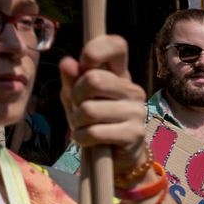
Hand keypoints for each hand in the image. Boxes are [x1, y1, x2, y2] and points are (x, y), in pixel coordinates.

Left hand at [58, 35, 149, 177]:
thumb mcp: (77, 99)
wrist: (117, 158)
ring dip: (76, 122)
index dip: (97, 49)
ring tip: (82, 127)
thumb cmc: (95, 122)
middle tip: (77, 108)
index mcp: (119, 75)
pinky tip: (87, 140)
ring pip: (89, 109)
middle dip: (75, 97)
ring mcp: (136, 110)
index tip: (85, 63)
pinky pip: (94, 132)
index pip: (117, 45)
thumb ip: (72, 81)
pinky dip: (81, 138)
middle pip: (94, 79)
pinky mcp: (134, 133)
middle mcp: (132, 89)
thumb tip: (67, 62)